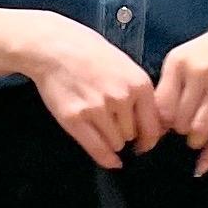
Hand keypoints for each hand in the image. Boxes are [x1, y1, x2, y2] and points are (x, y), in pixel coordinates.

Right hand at [19, 13, 164, 168]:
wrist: (53, 46)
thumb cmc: (89, 52)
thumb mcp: (125, 65)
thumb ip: (139, 93)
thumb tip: (153, 124)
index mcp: (139, 84)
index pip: (154, 125)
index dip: (150, 138)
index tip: (145, 143)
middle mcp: (121, 98)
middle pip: (133, 136)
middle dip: (127, 134)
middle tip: (114, 125)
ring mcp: (98, 110)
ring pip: (116, 144)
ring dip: (112, 140)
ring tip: (101, 124)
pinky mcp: (75, 120)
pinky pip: (98, 149)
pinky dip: (106, 158)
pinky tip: (111, 161)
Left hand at [154, 1, 207, 176]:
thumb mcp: (188, 56)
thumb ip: (172, 86)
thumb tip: (156, 126)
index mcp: (178, 61)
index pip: (160, 106)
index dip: (159, 125)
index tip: (161, 133)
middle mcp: (198, 71)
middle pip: (178, 121)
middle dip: (179, 132)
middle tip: (185, 131)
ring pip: (199, 129)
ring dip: (195, 141)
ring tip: (197, 138)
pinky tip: (204, 165)